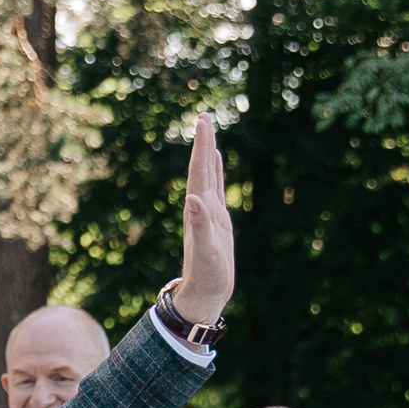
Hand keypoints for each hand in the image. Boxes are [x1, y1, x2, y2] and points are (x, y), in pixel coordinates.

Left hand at [173, 112, 233, 323]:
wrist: (204, 293)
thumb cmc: (205, 275)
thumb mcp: (205, 251)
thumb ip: (198, 225)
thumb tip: (192, 199)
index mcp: (198, 209)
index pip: (199, 171)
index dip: (201, 146)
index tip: (203, 122)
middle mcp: (200, 206)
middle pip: (201, 167)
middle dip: (203, 141)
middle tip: (204, 114)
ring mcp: (208, 211)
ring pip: (208, 174)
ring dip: (208, 151)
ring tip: (208, 128)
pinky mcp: (216, 218)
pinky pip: (216, 187)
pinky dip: (215, 171)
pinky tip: (215, 159)